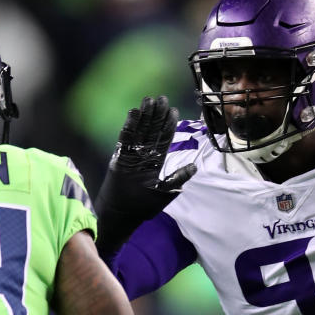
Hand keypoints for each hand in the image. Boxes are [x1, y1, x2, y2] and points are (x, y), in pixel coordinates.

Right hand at [94, 96, 195, 259]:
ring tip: (148, 100)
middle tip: (161, 98)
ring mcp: (131, 156)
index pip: (163, 139)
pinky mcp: (119, 158)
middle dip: (156, 115)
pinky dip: (129, 126)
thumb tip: (195, 166)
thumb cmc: (142, 208)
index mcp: (155, 163)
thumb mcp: (165, 193)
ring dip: (144, 116)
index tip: (173, 110)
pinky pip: (125, 140)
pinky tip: (133, 113)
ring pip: (139, 132)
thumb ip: (178, 178)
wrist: (122, 216)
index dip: (168, 125)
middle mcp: (143, 156)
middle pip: (151, 131)